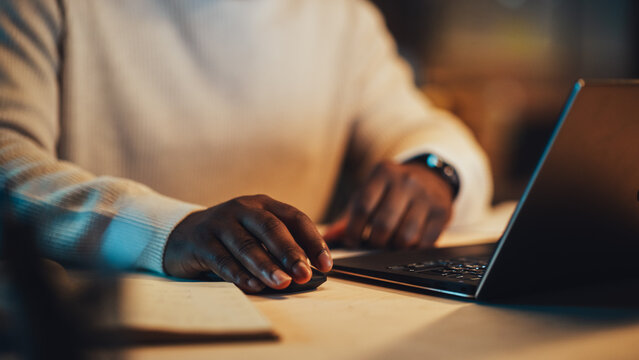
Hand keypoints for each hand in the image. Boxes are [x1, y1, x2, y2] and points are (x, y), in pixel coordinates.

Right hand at [163, 195, 332, 291]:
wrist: (182, 235)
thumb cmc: (231, 238)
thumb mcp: (255, 233)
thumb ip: (278, 247)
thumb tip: (308, 272)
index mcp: (263, 204)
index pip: (295, 218)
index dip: (313, 240)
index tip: (326, 264)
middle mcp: (242, 208)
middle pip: (271, 228)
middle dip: (290, 252)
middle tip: (303, 274)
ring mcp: (220, 223)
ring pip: (247, 244)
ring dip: (266, 266)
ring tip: (282, 283)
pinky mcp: (201, 241)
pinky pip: (222, 259)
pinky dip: (239, 274)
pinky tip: (253, 286)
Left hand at [325, 161, 453, 248]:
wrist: (432, 177)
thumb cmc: (392, 189)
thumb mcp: (371, 191)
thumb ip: (349, 215)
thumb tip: (328, 238)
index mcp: (383, 173)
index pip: (362, 206)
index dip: (354, 230)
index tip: (352, 240)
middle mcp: (407, 181)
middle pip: (383, 225)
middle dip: (374, 242)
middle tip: (373, 243)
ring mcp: (427, 196)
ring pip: (405, 237)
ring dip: (394, 247)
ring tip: (390, 243)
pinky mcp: (442, 212)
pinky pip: (424, 242)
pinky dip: (412, 249)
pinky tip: (407, 243)